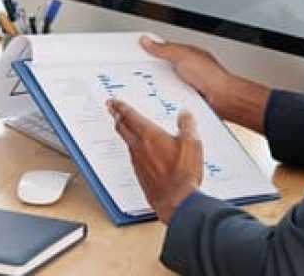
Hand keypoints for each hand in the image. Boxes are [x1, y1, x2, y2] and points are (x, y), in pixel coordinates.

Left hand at [107, 98, 201, 222]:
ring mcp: (137, 161)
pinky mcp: (140, 174)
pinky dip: (132, 148)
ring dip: (123, 131)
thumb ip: (187, 125)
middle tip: (111, 109)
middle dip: (116, 116)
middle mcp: (139, 146)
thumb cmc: (182, 173)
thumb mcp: (192, 143)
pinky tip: (137, 151)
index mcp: (149, 135)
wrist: (177, 201)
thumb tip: (185, 114)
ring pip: (126, 141)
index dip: (120, 106)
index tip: (113, 101)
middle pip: (122, 127)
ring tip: (124, 126)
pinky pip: (132, 156)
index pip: (130, 115)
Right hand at [141, 36, 270, 131]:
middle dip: (152, 71)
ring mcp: (185, 83)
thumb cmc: (212, 76)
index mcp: (185, 54)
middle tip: (142, 73)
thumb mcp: (183, 56)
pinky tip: (164, 98)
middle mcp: (185, 68)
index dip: (149, 50)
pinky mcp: (185, 98)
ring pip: (164, 83)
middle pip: (161, 67)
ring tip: (155, 87)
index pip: (162, 49)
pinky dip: (165, 98)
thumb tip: (147, 41)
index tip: (136, 51)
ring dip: (159, 86)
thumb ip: (164, 49)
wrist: (225, 99)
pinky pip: (169, 97)